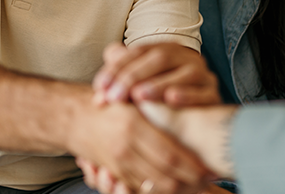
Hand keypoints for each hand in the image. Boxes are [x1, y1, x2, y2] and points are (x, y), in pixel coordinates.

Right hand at [69, 98, 214, 193]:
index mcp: (133, 127)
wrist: (73, 117)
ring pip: (155, 186)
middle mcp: (125, 149)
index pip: (171, 155)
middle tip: (210, 180)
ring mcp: (118, 164)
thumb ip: (158, 111)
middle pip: (166, 176)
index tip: (210, 168)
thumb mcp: (134, 99)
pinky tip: (175, 184)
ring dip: (178, 188)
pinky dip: (160, 189)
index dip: (193, 165)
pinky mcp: (114, 173)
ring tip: (198, 185)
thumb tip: (192, 122)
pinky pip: (141, 188)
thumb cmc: (109, 102)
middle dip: (190, 182)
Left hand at [92, 42, 219, 106]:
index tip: (100, 87)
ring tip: (139, 96)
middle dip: (133, 77)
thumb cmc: (159, 98)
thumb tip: (107, 64)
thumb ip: (122, 69)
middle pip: (159, 58)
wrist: (197, 117)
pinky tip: (171, 99)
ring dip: (159, 84)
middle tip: (114, 96)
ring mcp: (202, 75)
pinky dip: (187, 96)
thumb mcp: (139, 83)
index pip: (138, 52)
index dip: (117, 68)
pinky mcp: (214, 95)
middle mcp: (185, 58)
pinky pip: (204, 93)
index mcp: (165, 50)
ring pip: (183, 74)